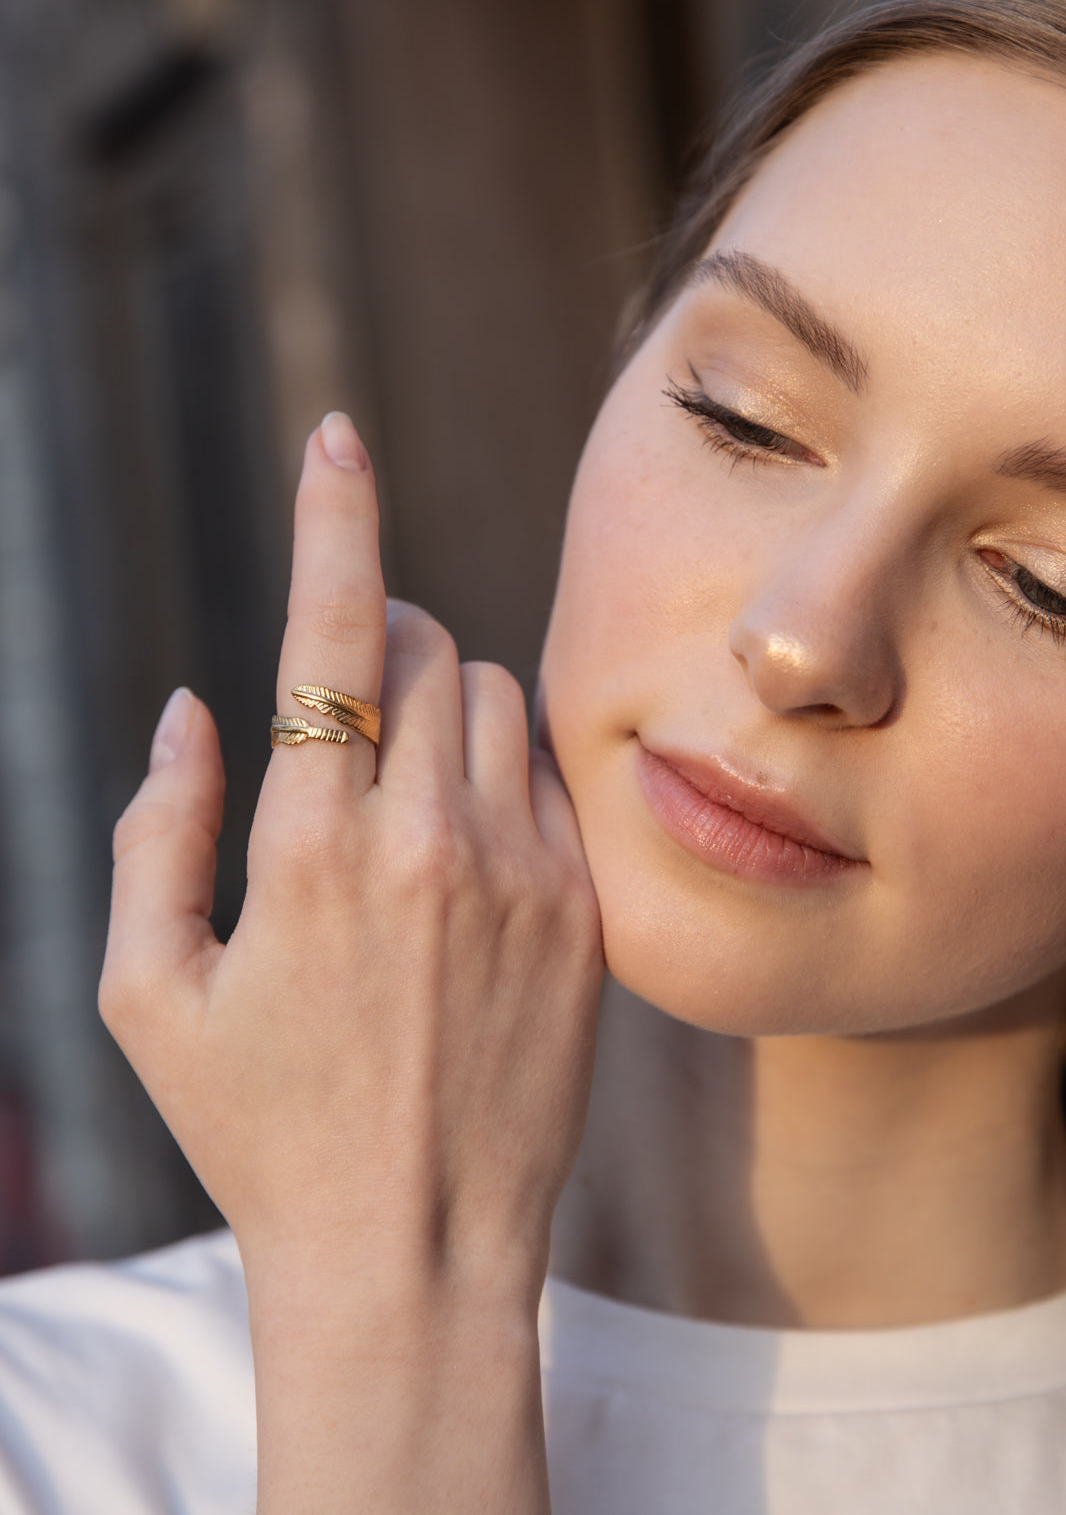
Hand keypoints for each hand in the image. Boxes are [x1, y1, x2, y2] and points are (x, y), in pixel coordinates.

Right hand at [99, 413, 602, 1510]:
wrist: (413, 1249)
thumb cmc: (261, 1130)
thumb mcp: (150, 994)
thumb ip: (155, 831)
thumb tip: (191, 707)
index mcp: (311, 850)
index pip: (331, 637)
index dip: (335, 519)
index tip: (339, 435)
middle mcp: (430, 841)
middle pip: (426, 650)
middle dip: (380, 646)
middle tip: (346, 712)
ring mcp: (525, 874)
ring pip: (496, 700)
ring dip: (443, 706)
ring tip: (403, 797)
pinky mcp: (585, 912)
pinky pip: (552, 778)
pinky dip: (502, 776)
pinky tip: (465, 856)